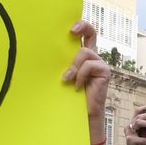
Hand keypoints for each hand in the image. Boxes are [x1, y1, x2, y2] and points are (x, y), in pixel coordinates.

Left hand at [66, 21, 111, 144]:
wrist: (82, 118)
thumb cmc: (69, 98)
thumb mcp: (63, 78)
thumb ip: (61, 66)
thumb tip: (41, 53)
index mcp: (83, 57)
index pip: (85, 35)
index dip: (80, 26)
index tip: (69, 28)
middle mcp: (93, 58)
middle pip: (91, 33)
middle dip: (82, 26)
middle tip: (71, 30)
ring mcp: (100, 65)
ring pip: (85, 53)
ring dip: (74, 66)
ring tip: (69, 79)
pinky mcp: (104, 72)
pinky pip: (89, 66)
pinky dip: (80, 75)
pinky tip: (77, 86)